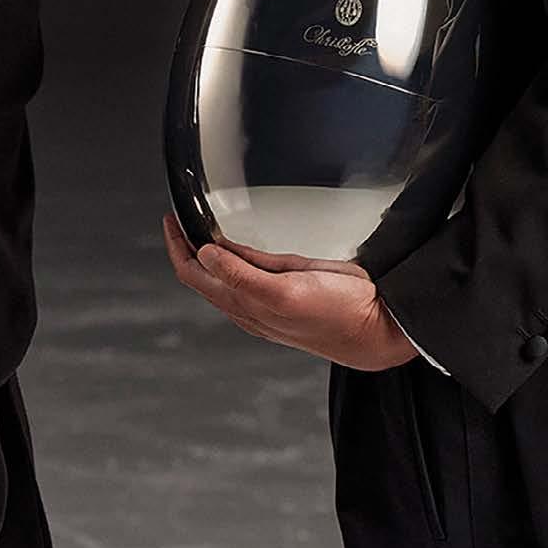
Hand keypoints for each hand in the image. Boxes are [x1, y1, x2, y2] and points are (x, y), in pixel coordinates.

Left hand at [162, 213, 418, 371]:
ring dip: (208, 252)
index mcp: (243, 304)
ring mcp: (268, 297)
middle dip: (187, 246)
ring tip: (199, 227)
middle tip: (180, 218)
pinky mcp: (288, 290)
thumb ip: (244, 275)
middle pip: (203, 275)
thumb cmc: (336, 315)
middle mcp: (250, 302)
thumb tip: (206, 254)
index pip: (193, 274)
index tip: (171, 220)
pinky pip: (250, 273)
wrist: (375, 328)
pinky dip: (234, 256)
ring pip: (224, 275)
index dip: (178, 246)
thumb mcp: (285, 291)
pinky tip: (236, 247)